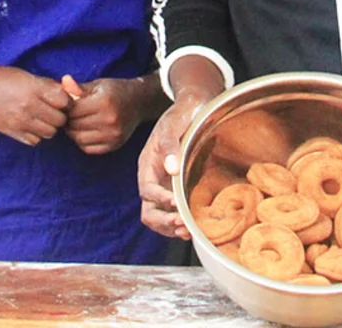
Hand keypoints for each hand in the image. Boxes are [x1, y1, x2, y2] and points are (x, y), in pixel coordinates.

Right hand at [0, 65, 71, 145]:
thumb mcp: (24, 75)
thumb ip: (45, 85)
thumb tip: (66, 93)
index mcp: (32, 88)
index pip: (64, 100)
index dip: (65, 100)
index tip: (59, 99)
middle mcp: (28, 106)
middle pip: (59, 120)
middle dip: (59, 115)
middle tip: (51, 110)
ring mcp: (19, 121)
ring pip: (50, 133)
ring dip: (49, 126)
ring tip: (41, 118)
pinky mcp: (11, 132)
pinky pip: (35, 141)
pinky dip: (36, 135)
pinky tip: (30, 125)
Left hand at [62, 75, 144, 154]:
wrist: (139, 103)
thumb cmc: (115, 91)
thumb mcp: (98, 84)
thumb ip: (79, 87)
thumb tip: (63, 82)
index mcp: (104, 101)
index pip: (73, 110)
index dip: (66, 108)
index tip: (67, 105)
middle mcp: (109, 120)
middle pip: (74, 125)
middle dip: (68, 120)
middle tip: (70, 115)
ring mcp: (113, 135)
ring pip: (79, 139)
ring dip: (73, 132)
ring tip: (77, 123)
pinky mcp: (114, 145)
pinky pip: (88, 149)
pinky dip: (83, 142)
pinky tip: (86, 132)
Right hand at [138, 90, 206, 238]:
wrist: (193, 110)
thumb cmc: (180, 116)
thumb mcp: (172, 125)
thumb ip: (170, 145)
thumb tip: (171, 169)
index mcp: (147, 165)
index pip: (147, 191)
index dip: (160, 200)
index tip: (176, 204)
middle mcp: (153, 180)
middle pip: (149, 211)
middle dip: (164, 222)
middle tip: (183, 225)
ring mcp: (164, 188)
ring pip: (159, 218)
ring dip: (171, 228)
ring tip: (189, 232)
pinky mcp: (176, 191)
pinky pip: (172, 214)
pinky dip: (180, 224)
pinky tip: (194, 226)